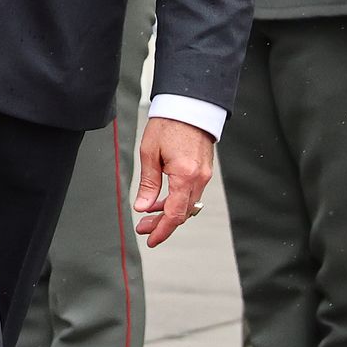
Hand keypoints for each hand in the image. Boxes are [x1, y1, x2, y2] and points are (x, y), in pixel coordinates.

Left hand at [131, 114, 216, 245]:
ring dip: (168, 212)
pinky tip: (161, 200)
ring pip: (187, 204)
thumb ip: (148, 183)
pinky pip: (191, 193)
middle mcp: (199, 179)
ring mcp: (204, 175)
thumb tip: (142, 206)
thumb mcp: (150, 154)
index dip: (163, 230)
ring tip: (148, 214)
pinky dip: (176, 200)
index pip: (175, 214)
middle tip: (143, 228)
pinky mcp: (204, 170)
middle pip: (182, 213)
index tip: (151, 239)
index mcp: (185, 176)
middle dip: (162, 223)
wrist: (190, 106)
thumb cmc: (169, 125)